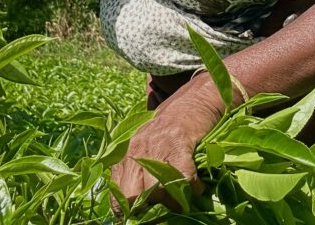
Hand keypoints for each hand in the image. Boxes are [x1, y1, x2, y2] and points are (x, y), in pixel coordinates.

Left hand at [110, 88, 220, 212]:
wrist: (192, 101)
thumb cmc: (169, 131)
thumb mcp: (145, 150)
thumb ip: (137, 175)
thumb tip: (136, 211)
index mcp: (124, 157)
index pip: (117, 197)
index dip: (129, 214)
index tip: (144, 218)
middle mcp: (135, 151)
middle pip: (132, 196)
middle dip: (149, 209)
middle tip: (166, 208)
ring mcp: (155, 146)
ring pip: (157, 190)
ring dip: (173, 200)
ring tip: (183, 197)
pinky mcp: (177, 142)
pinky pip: (182, 177)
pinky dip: (192, 187)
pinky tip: (197, 186)